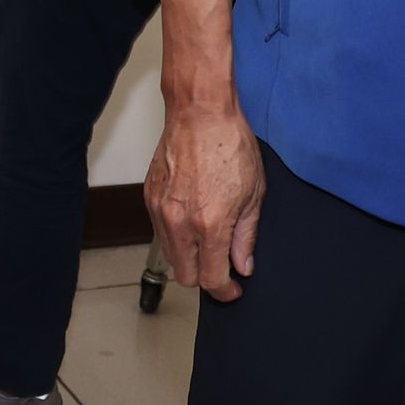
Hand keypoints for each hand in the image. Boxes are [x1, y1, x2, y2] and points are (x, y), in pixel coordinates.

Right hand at [145, 98, 262, 300]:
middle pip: (186, 276)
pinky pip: (160, 232)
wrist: (200, 113)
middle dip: (205, 277)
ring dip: (189, 257)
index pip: (211, 279)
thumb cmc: (230, 144)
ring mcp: (161, 211)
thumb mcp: (253, 194)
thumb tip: (243, 265)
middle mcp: (180, 222)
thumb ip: (246, 236)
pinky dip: (176, 235)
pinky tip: (192, 218)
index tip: (233, 290)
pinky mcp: (150, 198)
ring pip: (170, 256)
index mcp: (210, 224)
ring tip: (207, 238)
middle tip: (222, 266)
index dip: (225, 292)